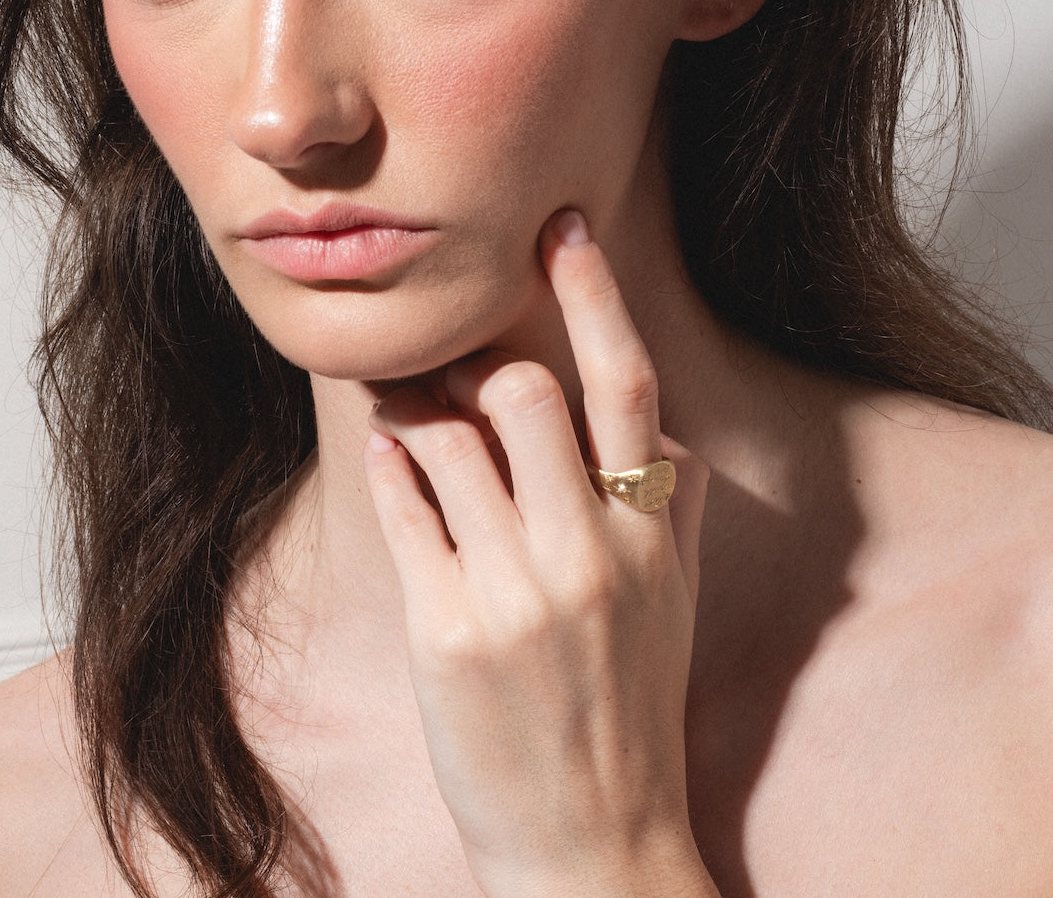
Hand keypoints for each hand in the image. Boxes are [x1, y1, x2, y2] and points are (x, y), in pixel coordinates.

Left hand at [364, 210, 714, 897]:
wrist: (595, 840)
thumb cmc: (631, 705)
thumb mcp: (676, 602)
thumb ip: (675, 506)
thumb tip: (656, 427)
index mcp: (651, 536)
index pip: (627, 385)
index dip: (595, 294)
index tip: (561, 229)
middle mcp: (587, 553)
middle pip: (520, 390)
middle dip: (473, 357)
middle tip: (445, 356)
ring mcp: (512, 593)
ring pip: (447, 437)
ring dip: (414, 399)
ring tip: (403, 398)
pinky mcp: (444, 629)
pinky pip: (403, 505)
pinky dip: (390, 461)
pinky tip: (389, 452)